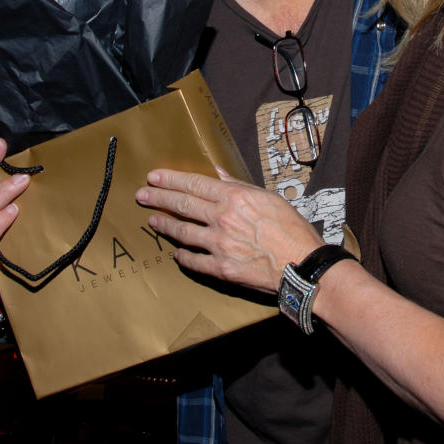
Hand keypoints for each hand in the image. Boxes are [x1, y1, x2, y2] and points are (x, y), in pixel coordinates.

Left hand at [136, 168, 323, 294]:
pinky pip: (194, 261)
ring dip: (165, 225)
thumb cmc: (291, 229)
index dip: (171, 179)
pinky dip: (183, 256)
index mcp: (234, 198)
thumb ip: (239, 186)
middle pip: (182, 205)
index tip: (154, 177)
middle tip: (142, 195)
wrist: (302, 264)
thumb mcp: (268, 197)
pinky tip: (176, 253)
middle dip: (159, 198)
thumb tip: (218, 174)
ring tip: (153, 221)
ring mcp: (219, 245)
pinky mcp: (221, 269)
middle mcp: (222, 219)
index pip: (194, 184)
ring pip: (182, 232)